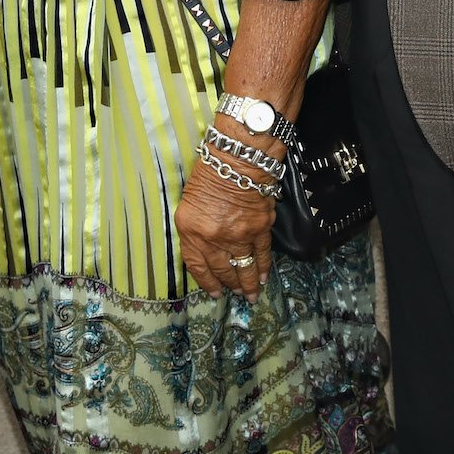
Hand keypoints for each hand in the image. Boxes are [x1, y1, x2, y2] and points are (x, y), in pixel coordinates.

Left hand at [175, 156, 274, 301]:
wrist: (237, 157)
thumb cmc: (210, 173)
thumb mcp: (190, 203)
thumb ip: (196, 229)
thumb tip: (208, 249)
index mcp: (191, 231)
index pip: (197, 266)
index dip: (207, 282)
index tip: (215, 292)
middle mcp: (213, 238)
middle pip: (222, 270)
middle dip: (230, 286)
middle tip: (237, 295)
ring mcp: (238, 235)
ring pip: (244, 266)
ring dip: (248, 283)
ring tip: (252, 295)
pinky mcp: (259, 228)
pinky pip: (261, 253)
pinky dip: (263, 267)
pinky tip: (263, 276)